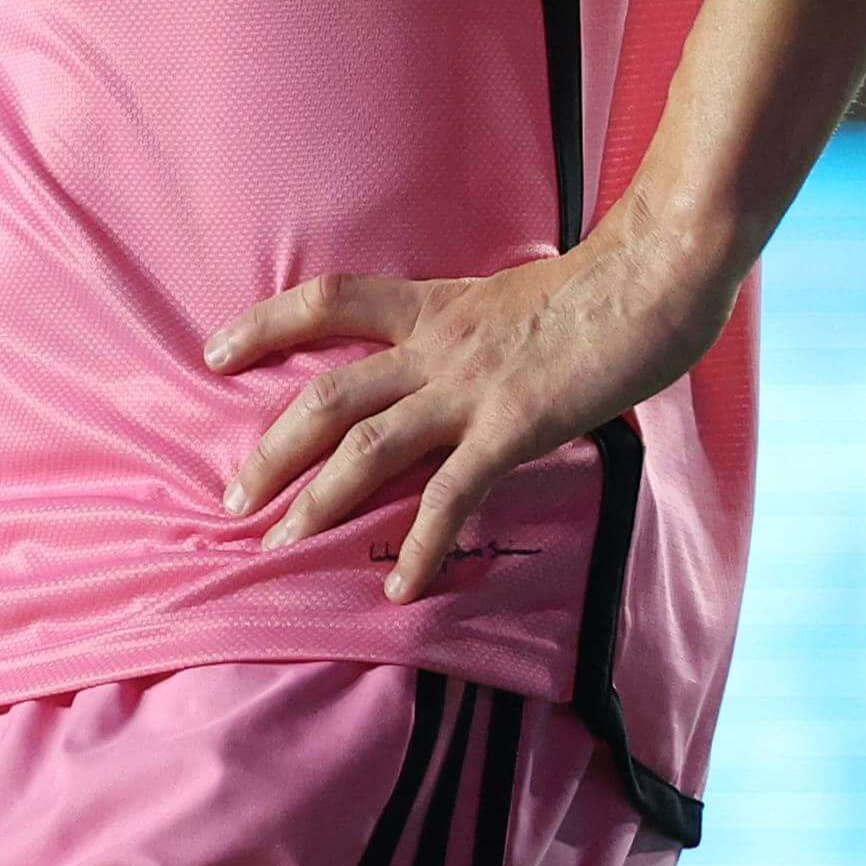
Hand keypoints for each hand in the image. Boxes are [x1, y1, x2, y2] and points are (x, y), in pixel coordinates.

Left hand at [204, 249, 722, 599]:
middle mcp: (436, 345)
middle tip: (233, 495)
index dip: (264, 325)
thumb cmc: (599, 287)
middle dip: (272, 449)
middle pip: (327, 395)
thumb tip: (464, 356)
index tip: (213, 353)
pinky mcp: (513, 426)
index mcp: (434, 304)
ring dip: (317, 500)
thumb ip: (476, 329)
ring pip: (368, 447)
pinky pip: (451, 495)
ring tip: (277, 545)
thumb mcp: (513, 295)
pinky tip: (401, 590)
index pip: (327, 302)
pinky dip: (420, 545)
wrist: (652, 275)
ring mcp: (470, 388)